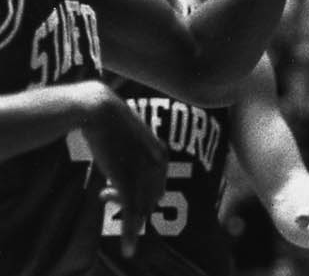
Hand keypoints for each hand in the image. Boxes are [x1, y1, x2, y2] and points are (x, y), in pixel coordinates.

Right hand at [84, 83, 168, 255]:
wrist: (99, 108)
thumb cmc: (110, 123)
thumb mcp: (129, 140)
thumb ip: (136, 156)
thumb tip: (133, 168)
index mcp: (160, 153)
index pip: (158, 187)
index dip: (142, 194)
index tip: (118, 189)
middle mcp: (156, 164)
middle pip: (150, 199)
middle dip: (131, 204)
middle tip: (104, 193)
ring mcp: (141, 172)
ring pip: (141, 210)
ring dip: (128, 222)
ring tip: (104, 197)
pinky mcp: (125, 178)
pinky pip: (131, 214)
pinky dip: (131, 235)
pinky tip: (128, 249)